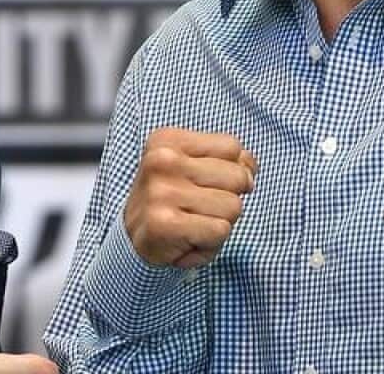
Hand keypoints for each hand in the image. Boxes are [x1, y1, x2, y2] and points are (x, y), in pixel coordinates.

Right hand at [123, 127, 256, 268]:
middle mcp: (162, 161)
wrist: (133, 241)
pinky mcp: (166, 223)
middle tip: (197, 207)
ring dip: (219, 223)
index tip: (204, 183)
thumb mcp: (195, 170)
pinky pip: (220, 230)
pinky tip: (188, 240)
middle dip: (228, 198)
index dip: (231, 169)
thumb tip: (251, 166)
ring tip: (192, 224)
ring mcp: (162, 192)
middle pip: (237, 177)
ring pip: (233, 206)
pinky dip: (211, 243)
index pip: (232, 146)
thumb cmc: (170, 202)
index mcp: (167, 140)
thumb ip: (228, 161)